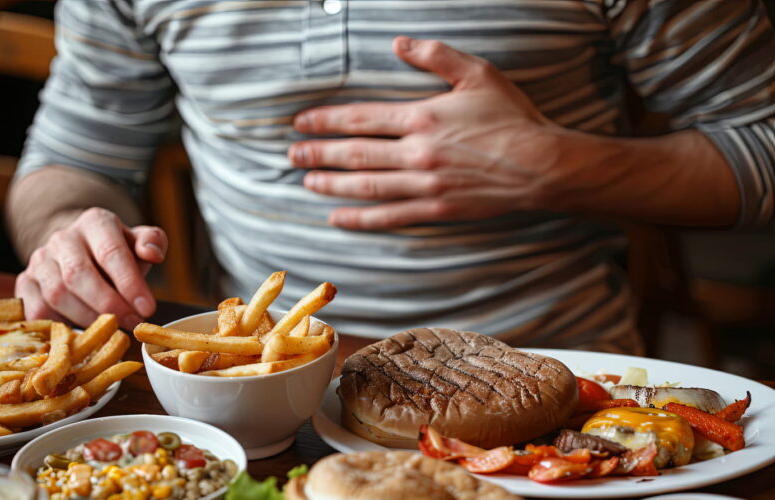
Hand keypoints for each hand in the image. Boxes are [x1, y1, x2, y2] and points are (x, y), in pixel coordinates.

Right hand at [15, 207, 167, 330]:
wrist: (81, 251)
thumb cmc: (116, 253)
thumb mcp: (139, 242)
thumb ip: (152, 243)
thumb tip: (152, 253)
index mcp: (95, 222)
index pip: (111, 252)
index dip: (130, 283)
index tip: (147, 308)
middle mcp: (63, 237)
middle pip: (79, 274)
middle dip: (108, 304)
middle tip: (131, 322)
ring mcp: (40, 259)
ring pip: (57, 294)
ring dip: (88, 317)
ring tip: (112, 327)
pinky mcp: (25, 282)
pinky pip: (36, 309)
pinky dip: (59, 325)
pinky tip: (83, 332)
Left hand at [289, 36, 561, 229]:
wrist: (542, 165)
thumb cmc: (512, 117)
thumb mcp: (478, 74)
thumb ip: (435, 56)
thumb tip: (398, 43)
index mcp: (422, 116)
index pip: (361, 118)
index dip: (326, 120)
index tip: (301, 122)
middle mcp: (417, 152)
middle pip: (355, 153)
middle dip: (319, 153)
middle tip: (292, 155)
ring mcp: (424, 184)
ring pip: (366, 185)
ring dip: (332, 185)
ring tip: (307, 182)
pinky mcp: (436, 209)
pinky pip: (390, 216)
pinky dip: (361, 218)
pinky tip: (338, 218)